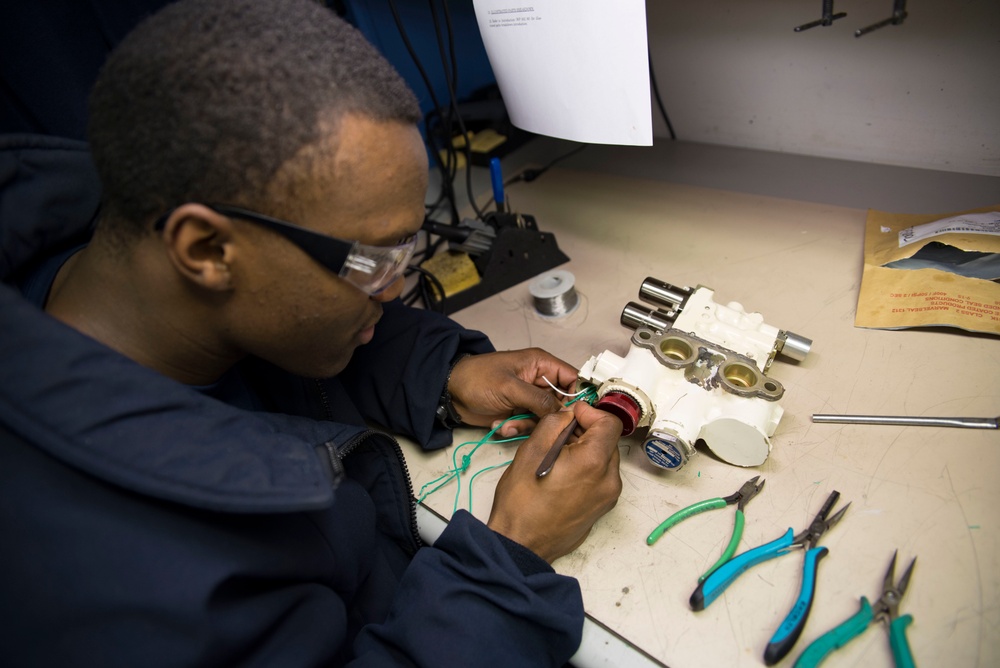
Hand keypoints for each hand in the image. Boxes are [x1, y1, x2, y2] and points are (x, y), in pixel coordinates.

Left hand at [447, 349, 577, 435]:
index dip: (577, 397)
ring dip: (528, 426)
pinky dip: (517, 429)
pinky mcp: (520, 413)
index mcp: (542, 365)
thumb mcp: (510, 387)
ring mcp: (530, 399)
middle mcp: (540, 381)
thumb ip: (539, 400)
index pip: (573, 379)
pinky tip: (501, 425)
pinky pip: (531, 426)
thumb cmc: (478, 379)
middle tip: (537, 426)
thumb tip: (565, 413)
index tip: (574, 416)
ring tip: (508, 423)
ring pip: (546, 419)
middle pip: (562, 404)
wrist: (450, 393)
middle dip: (549, 418)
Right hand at [487, 401, 622, 562]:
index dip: (590, 412)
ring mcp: (607, 497)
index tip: (573, 414)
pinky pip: (600, 478)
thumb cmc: (523, 504)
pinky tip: (562, 474)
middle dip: (586, 432)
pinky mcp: (601, 508)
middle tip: (560, 434)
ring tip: (557, 456)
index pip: (610, 423)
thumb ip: (555, 423)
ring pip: (603, 459)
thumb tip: (568, 415)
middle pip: (607, 441)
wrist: (522, 543)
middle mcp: (608, 480)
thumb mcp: (533, 449)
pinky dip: (586, 469)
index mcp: (594, 462)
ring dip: (585, 451)